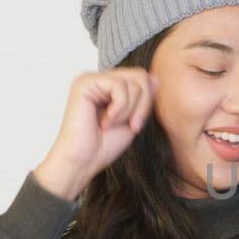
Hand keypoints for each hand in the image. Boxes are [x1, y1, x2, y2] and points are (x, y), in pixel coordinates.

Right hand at [33, 68, 158, 200]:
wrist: (83, 162)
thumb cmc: (103, 146)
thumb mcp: (133, 119)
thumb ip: (143, 99)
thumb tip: (155, 78)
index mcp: (109, 86)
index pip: (143, 78)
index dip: (147, 103)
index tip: (135, 125)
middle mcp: (99, 79)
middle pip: (141, 76)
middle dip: (142, 105)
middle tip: (129, 125)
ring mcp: (91, 79)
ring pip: (134, 82)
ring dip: (129, 110)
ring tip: (111, 124)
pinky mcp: (85, 82)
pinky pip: (119, 86)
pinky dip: (119, 108)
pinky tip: (104, 121)